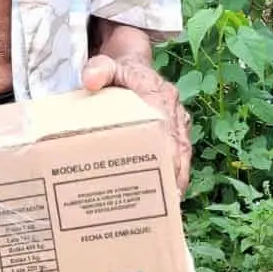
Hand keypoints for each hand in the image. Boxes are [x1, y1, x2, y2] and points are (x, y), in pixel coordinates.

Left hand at [81, 53, 191, 192]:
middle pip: (179, 147)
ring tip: (170, 206)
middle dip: (176, 175)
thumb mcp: (106, 65)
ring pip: (182, 155)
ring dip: (178, 179)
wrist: (130, 66)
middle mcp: (174, 111)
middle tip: (168, 201)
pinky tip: (168, 197)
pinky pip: (179, 156)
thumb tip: (90, 80)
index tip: (168, 174)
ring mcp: (176, 123)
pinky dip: (175, 175)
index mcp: (160, 95)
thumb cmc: (118, 70)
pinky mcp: (174, 132)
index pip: (168, 126)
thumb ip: (98, 69)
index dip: (170, 152)